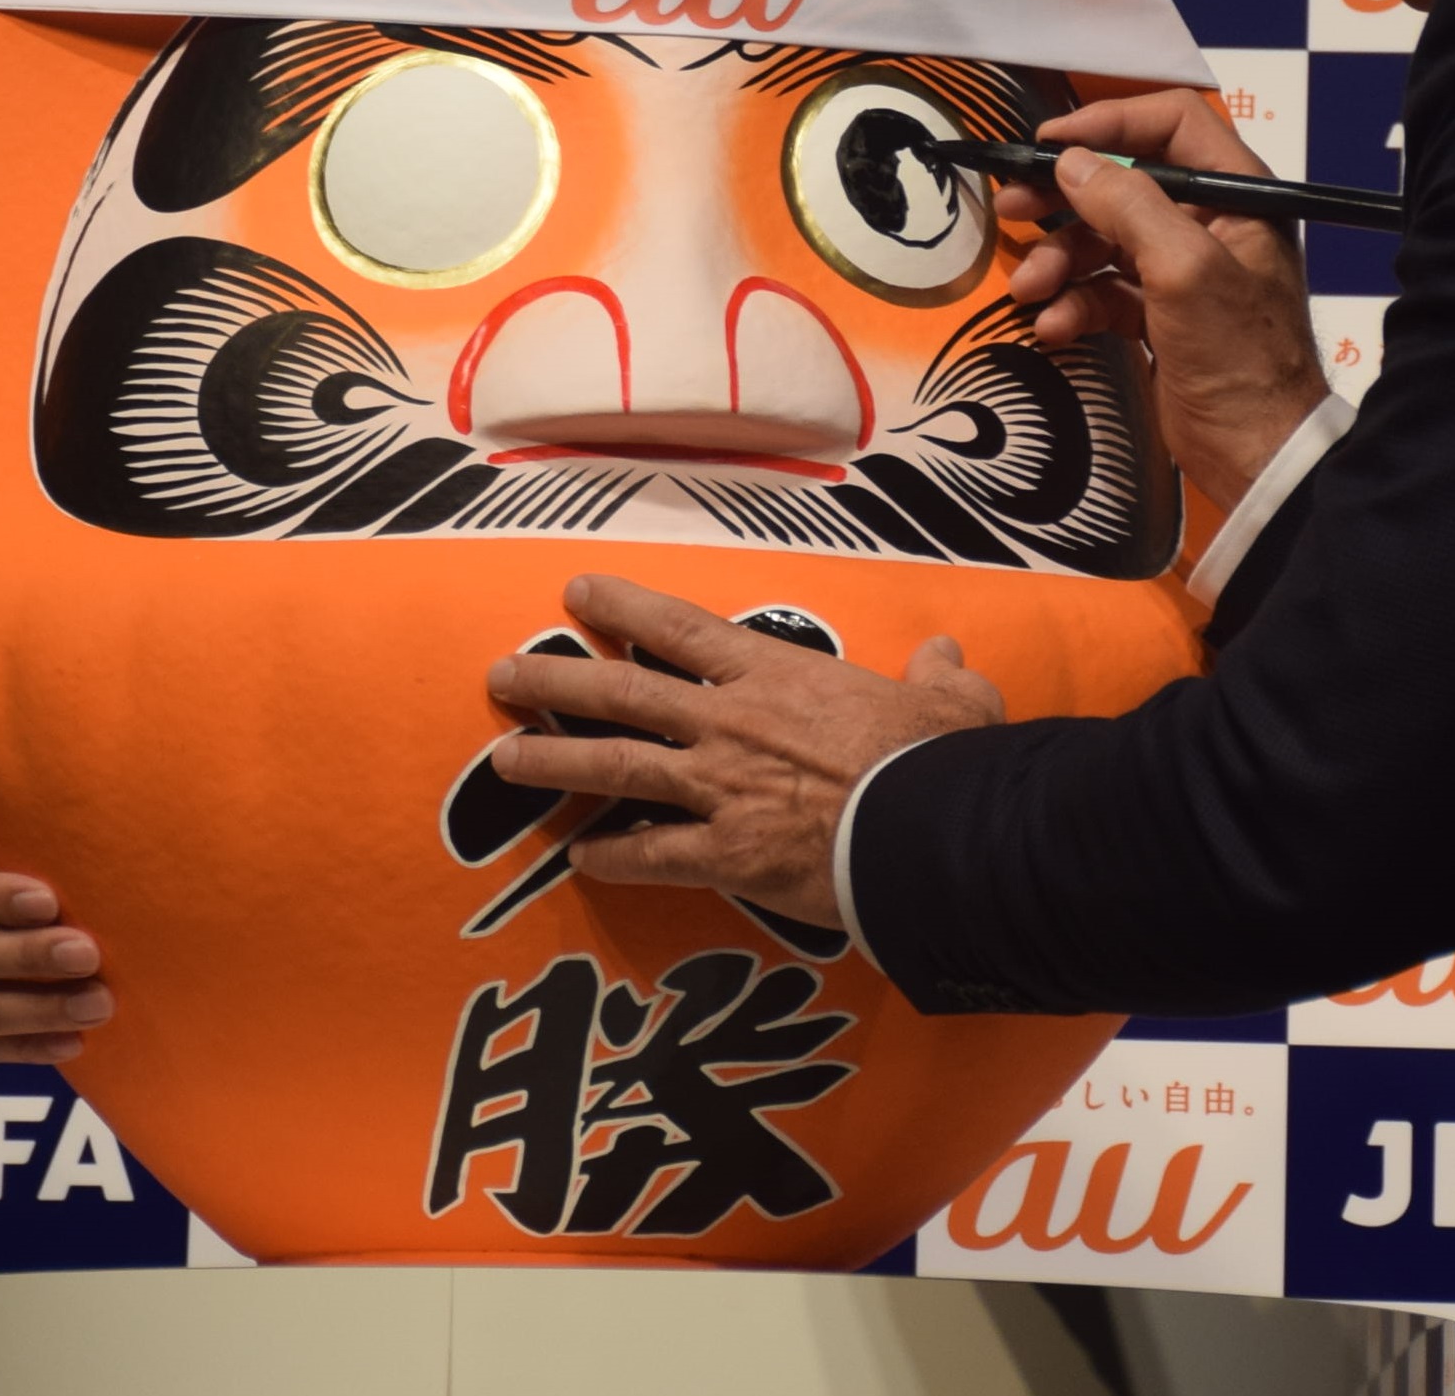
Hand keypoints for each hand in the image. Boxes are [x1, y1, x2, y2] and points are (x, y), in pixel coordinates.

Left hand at [484, 575, 1008, 928]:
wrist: (935, 830)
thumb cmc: (942, 758)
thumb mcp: (953, 701)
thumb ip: (941, 675)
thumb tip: (948, 654)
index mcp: (774, 674)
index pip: (678, 629)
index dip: (621, 608)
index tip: (575, 594)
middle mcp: (730, 723)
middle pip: (621, 693)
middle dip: (554, 680)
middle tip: (501, 674)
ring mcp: (720, 790)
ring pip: (616, 768)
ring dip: (554, 761)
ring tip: (502, 760)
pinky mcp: (727, 855)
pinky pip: (652, 856)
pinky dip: (612, 857)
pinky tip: (578, 859)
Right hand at [999, 90, 1331, 500]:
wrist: (1256, 455)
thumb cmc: (1242, 360)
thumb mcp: (1184, 270)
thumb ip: (1129, 206)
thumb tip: (1072, 162)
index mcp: (1239, 195)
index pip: (1173, 124)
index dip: (1110, 123)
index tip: (1051, 142)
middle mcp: (1212, 223)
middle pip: (1124, 182)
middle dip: (1065, 198)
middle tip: (1014, 207)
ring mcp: (1183, 272)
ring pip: (1104, 240)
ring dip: (1060, 261)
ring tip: (1033, 290)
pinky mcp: (1160, 316)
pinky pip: (1103, 291)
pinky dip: (1074, 304)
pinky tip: (1056, 327)